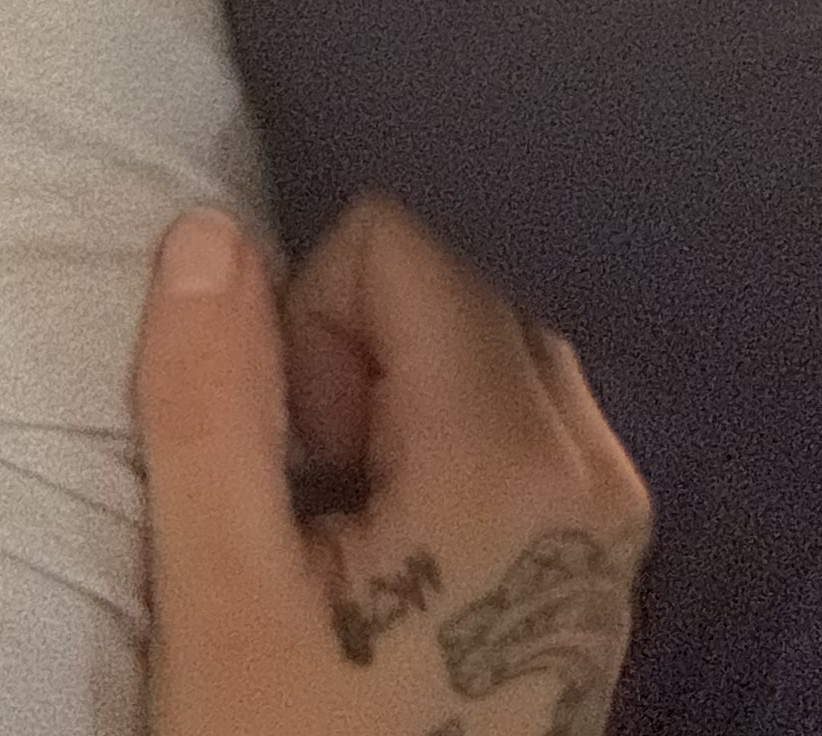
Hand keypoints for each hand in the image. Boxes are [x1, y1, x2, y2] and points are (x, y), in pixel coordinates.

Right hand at [135, 194, 650, 735]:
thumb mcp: (218, 590)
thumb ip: (209, 398)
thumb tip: (206, 231)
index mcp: (515, 459)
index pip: (396, 242)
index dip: (307, 324)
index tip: (299, 464)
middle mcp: (598, 464)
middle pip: (446, 280)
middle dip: (350, 358)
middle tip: (320, 513)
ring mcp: (615, 512)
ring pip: (476, 341)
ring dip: (388, 406)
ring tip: (356, 547)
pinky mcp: (601, 550)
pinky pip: (507, 412)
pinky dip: (433, 450)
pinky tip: (401, 568)